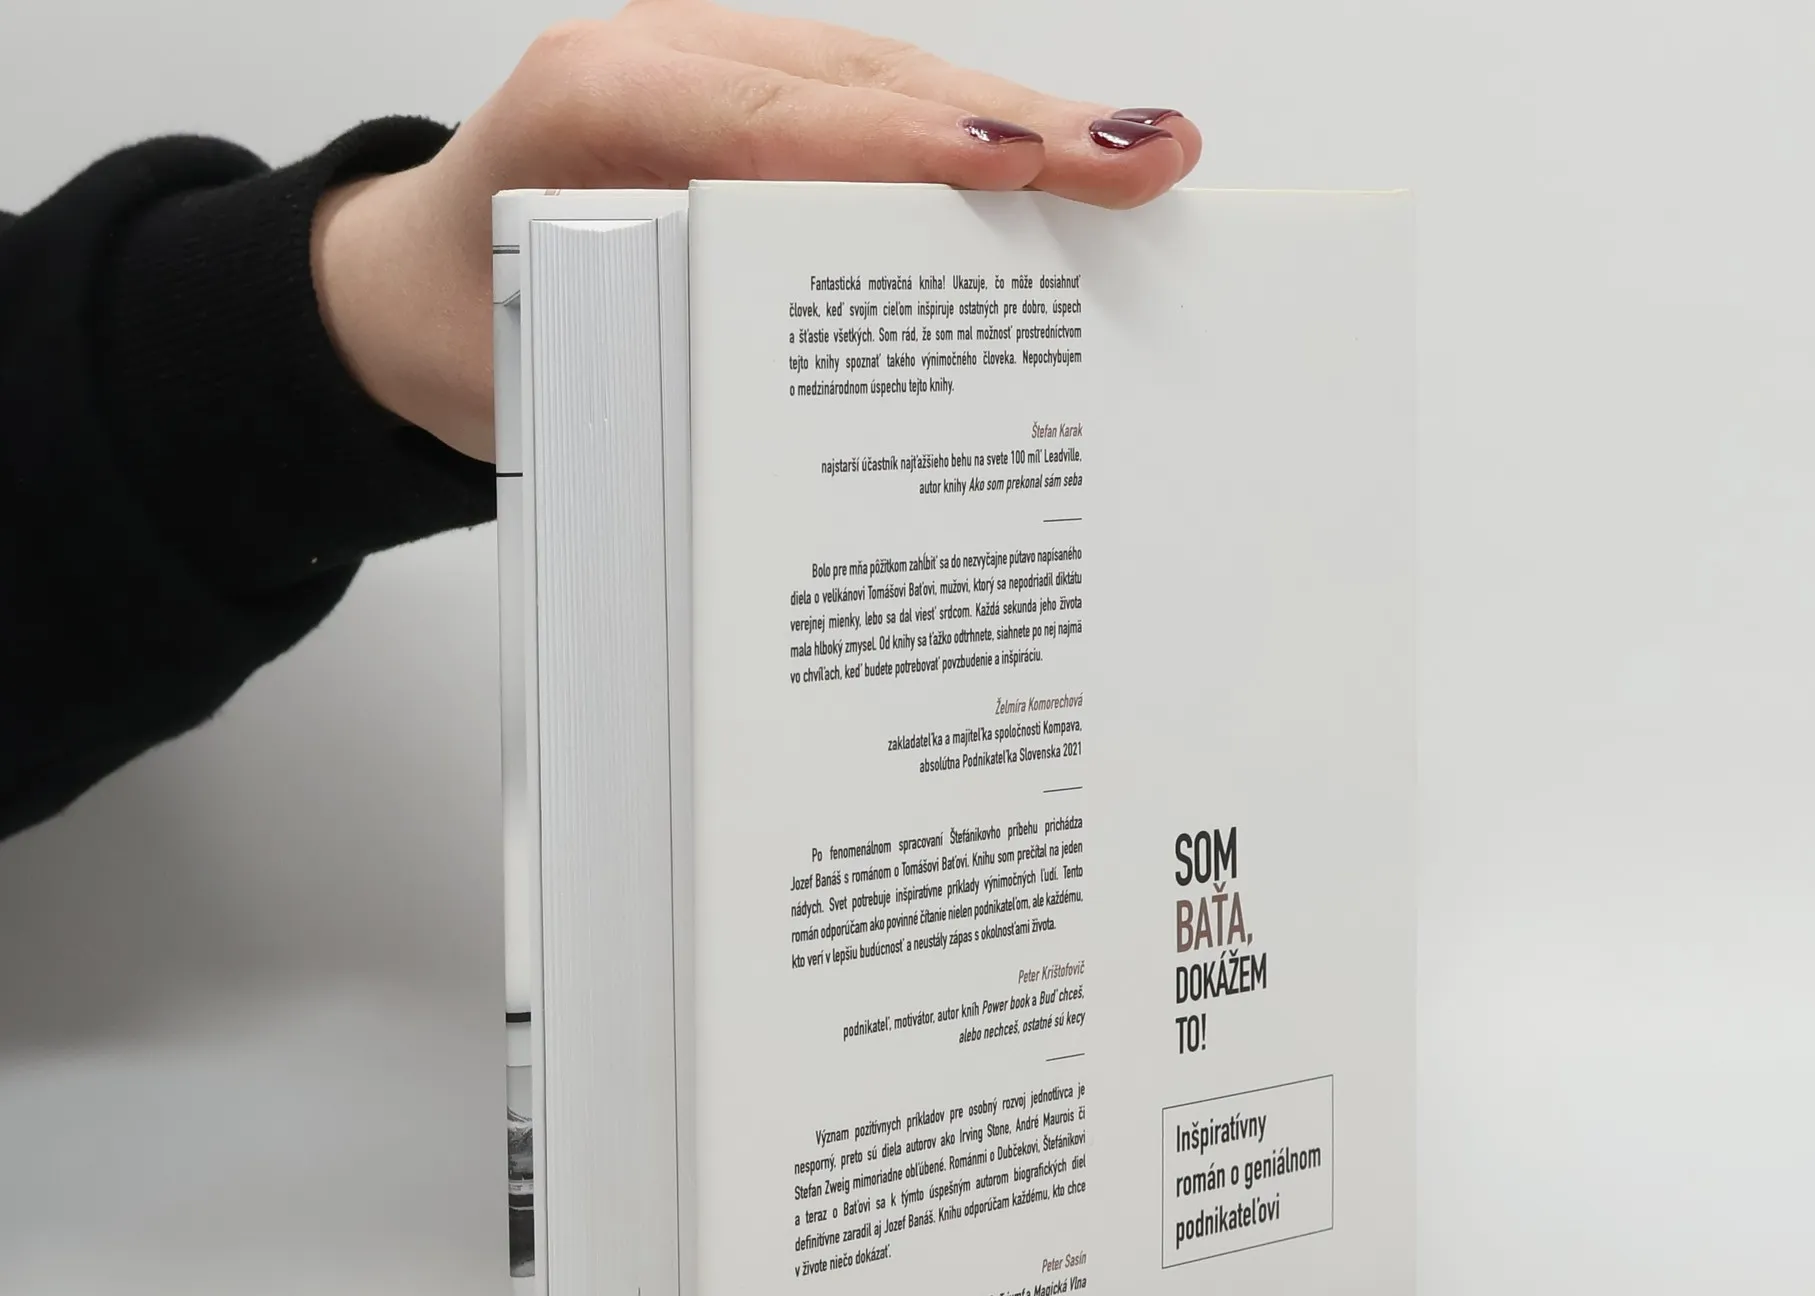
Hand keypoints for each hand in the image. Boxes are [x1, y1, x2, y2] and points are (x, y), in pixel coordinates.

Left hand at [312, 2, 1199, 460]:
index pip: (772, 121)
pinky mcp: (762, 102)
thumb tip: (801, 449)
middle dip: (1011, 121)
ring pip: (893, 82)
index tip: (1008, 167)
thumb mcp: (530, 375)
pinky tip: (1062, 169)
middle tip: (1140, 156)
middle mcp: (668, 62)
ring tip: (1140, 158)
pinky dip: (973, 141)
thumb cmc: (473, 323)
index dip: (898, 146)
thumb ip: (647, 380)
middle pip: (867, 82)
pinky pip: (878, 109)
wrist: (408, 282)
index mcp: (594, 111)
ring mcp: (721, 70)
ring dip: (1019, 124)